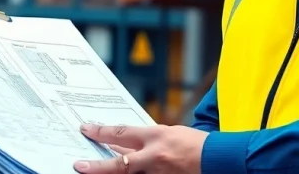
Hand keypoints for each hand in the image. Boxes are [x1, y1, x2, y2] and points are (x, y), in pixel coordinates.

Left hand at [73, 123, 208, 173]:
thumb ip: (147, 140)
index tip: (86, 129)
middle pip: (120, 162)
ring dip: (111, 169)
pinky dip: (130, 173)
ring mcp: (157, 173)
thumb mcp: (170, 134)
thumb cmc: (196, 144)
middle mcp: (154, 157)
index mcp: (157, 137)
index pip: (122, 133)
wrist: (219, 160)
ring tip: (93, 168)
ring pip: (127, 172)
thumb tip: (123, 144)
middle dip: (97, 165)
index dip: (102, 132)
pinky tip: (118, 171)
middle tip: (79, 164)